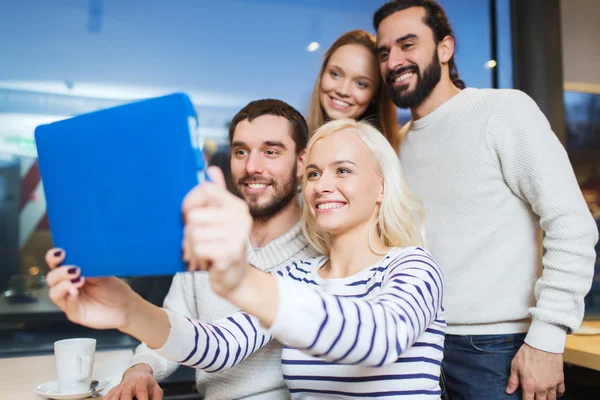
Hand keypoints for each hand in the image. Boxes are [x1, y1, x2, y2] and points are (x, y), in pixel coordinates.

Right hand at [45, 249, 137, 329]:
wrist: (127, 307)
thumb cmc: (115, 289)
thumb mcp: (102, 273)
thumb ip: (89, 267)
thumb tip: (78, 257)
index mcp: (73, 274)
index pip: (56, 265)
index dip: (53, 258)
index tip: (60, 253)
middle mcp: (68, 287)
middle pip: (51, 278)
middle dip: (60, 272)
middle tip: (75, 269)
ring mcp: (71, 301)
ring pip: (54, 293)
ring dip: (63, 285)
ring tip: (78, 280)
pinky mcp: (76, 314)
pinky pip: (68, 307)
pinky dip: (70, 299)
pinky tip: (75, 292)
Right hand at [104, 364, 162, 399]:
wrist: (137, 374)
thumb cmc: (146, 383)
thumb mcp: (156, 389)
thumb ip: (157, 398)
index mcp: (140, 382)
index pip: (141, 393)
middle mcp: (128, 384)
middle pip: (126, 396)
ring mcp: (119, 387)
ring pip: (115, 396)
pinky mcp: (113, 391)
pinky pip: (108, 396)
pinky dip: (108, 399)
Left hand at [182, 166, 251, 297]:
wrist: (235, 278)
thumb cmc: (222, 245)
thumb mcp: (220, 218)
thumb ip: (217, 193)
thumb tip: (212, 169)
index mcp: (237, 206)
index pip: (206, 189)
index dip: (190, 201)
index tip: (188, 214)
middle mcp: (241, 218)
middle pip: (194, 215)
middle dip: (188, 232)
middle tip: (196, 241)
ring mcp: (238, 236)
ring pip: (193, 233)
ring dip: (191, 247)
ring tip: (201, 252)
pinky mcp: (231, 254)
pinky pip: (198, 247)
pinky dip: (196, 256)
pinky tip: (205, 261)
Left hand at [506, 343, 564, 398]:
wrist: (544, 344)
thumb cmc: (529, 353)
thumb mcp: (515, 365)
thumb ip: (513, 380)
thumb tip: (509, 391)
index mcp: (529, 385)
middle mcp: (542, 387)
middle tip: (535, 398)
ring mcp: (552, 384)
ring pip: (552, 399)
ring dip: (547, 399)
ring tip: (544, 398)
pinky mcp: (560, 379)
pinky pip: (561, 391)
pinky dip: (558, 394)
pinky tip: (555, 393)